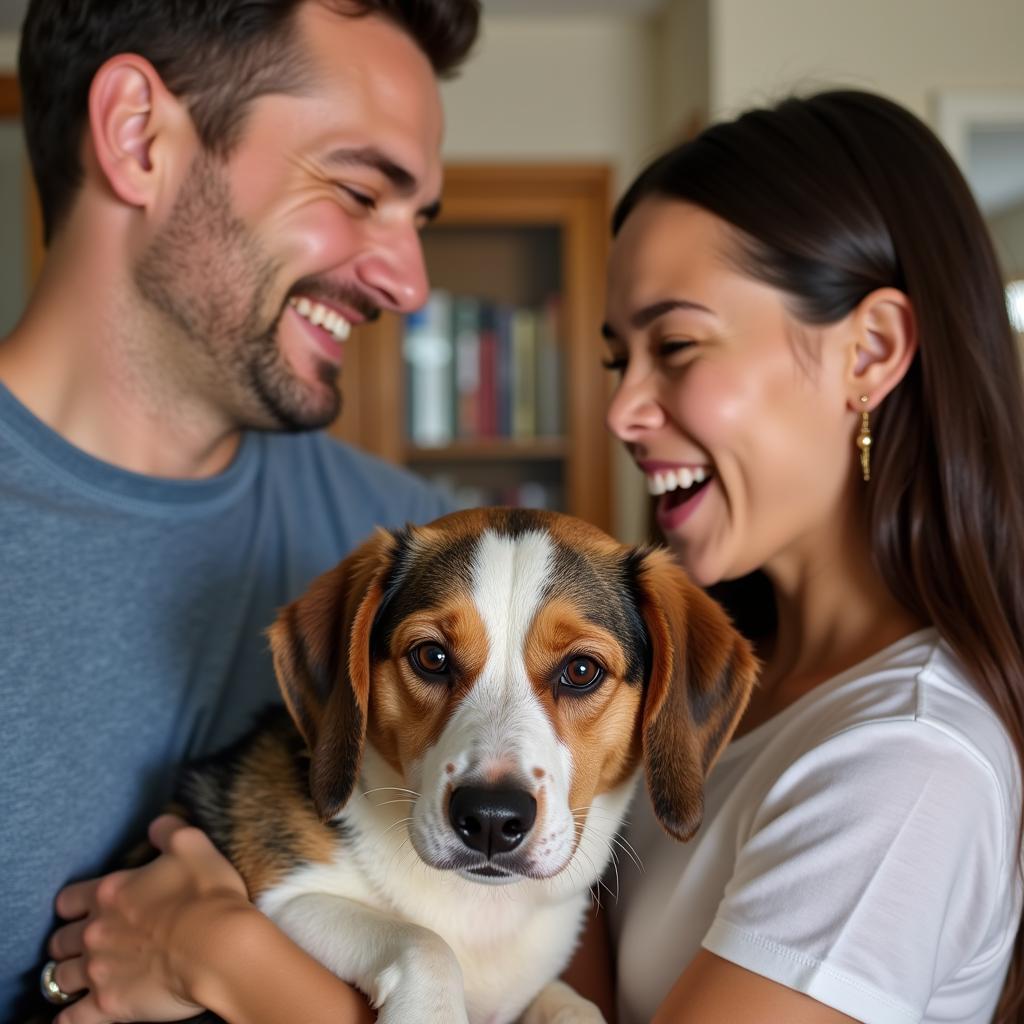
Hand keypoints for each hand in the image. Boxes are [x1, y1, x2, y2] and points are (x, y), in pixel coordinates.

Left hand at [46, 814, 250, 1022]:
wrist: (220, 947)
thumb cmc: (208, 894)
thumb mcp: (192, 844)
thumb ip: (168, 830)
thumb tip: (157, 826)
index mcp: (110, 893)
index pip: (68, 900)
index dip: (74, 905)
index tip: (85, 909)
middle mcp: (95, 932)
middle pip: (60, 941)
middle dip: (69, 942)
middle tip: (86, 944)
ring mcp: (98, 971)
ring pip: (60, 978)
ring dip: (68, 977)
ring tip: (81, 979)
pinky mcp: (108, 1006)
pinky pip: (71, 1019)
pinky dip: (69, 1018)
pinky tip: (74, 1016)